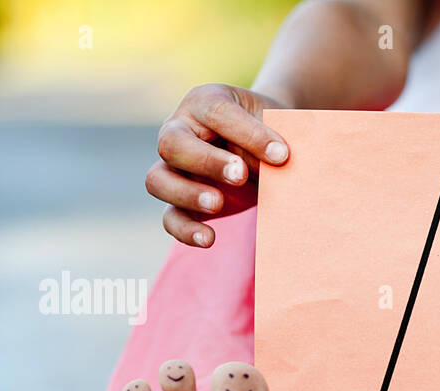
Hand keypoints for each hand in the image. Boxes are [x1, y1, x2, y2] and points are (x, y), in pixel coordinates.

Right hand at [146, 83, 290, 246]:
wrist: (272, 147)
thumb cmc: (273, 129)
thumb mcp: (278, 124)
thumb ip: (274, 140)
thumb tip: (280, 165)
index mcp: (205, 102)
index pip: (216, 113)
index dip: (248, 134)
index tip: (282, 154)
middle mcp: (180, 130)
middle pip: (171, 144)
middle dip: (206, 162)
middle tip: (240, 175)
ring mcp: (175, 167)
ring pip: (157, 181)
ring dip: (186, 194)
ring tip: (217, 204)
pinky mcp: (183, 201)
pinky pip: (170, 217)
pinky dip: (185, 230)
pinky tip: (209, 238)